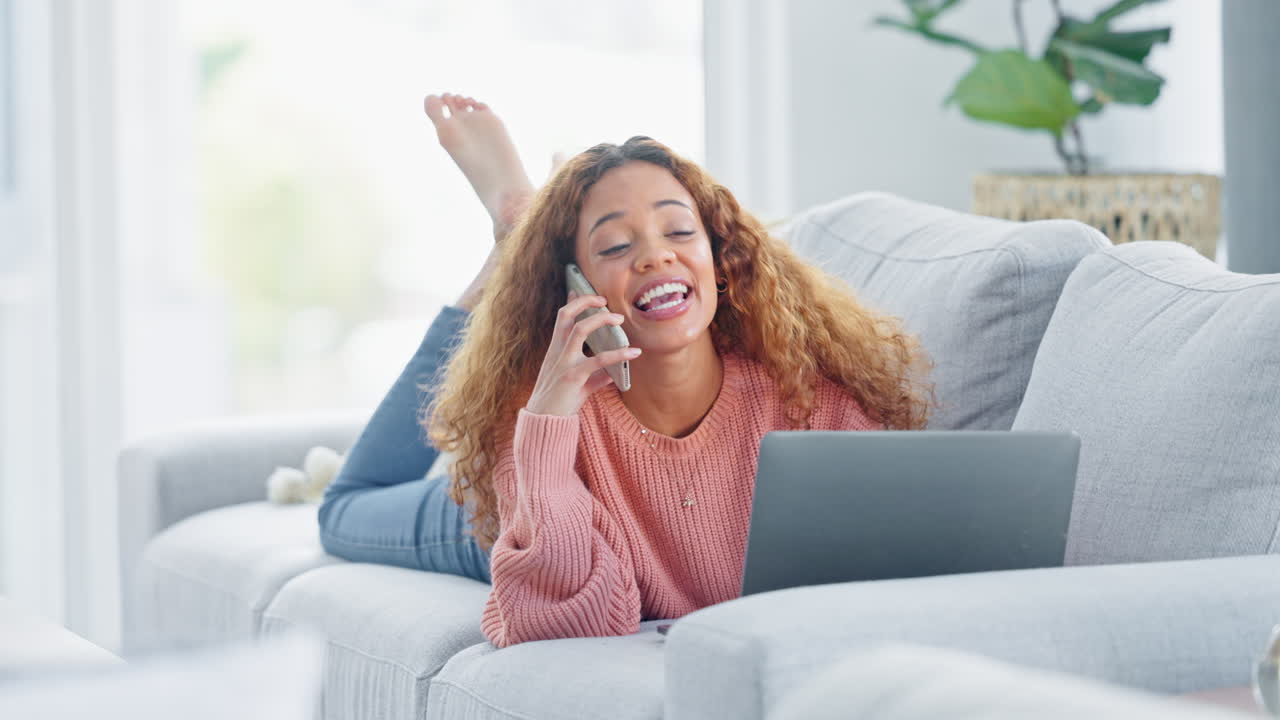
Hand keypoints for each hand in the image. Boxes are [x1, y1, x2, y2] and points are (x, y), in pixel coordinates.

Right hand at [524, 292, 641, 416]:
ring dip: (600, 320)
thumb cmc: (559, 402)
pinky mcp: (574, 377)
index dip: (571, 302)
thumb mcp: (577, 384)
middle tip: (604, 300)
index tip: (580, 290)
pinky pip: (599, 360)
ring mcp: (564, 363)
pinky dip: (619, 354)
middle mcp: (557, 352)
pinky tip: (634, 352)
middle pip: (567, 315)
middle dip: (585, 302)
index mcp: (555, 350)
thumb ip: (594, 376)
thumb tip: (612, 373)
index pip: (561, 318)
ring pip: (580, 330)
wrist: (544, 422)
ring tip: (619, 319)